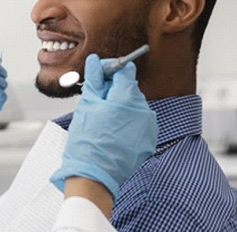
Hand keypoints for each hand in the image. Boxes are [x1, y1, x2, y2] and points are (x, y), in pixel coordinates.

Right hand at [50, 54, 157, 201]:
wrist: (94, 176)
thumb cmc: (87, 140)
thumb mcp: (87, 105)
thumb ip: (95, 80)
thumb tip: (95, 61)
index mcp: (128, 97)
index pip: (125, 69)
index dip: (110, 69)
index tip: (99, 75)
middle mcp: (144, 110)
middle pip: (129, 88)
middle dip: (113, 90)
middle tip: (95, 101)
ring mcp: (149, 127)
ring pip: (133, 106)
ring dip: (119, 107)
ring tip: (101, 121)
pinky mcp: (148, 141)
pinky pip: (138, 123)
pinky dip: (126, 123)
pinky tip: (111, 133)